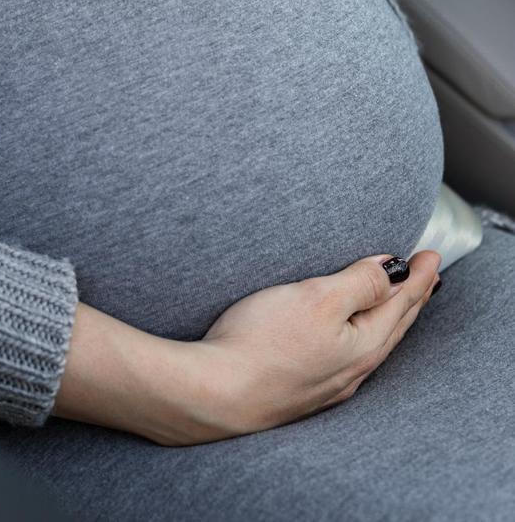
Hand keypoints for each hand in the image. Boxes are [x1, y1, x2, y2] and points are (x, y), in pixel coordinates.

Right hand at [54, 252, 439, 445]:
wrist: (216, 393)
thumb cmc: (262, 343)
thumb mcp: (317, 299)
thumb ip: (358, 283)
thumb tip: (389, 271)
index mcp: (363, 345)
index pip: (401, 304)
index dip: (419, 277)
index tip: (432, 256)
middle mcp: (352, 369)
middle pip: (392, 326)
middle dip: (411, 298)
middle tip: (426, 275)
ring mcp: (327, 382)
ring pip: (372, 343)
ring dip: (388, 318)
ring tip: (394, 302)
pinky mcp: (301, 387)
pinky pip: (347, 356)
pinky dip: (361, 335)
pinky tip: (349, 335)